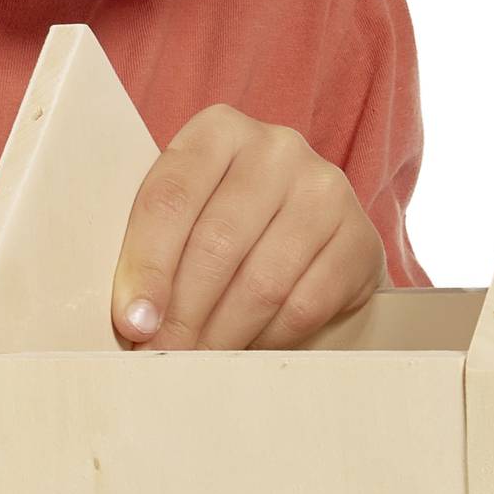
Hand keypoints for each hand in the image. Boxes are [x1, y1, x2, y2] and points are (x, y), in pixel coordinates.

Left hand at [111, 104, 385, 350]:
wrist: (307, 227)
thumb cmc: (223, 221)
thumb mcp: (184, 213)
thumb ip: (152, 247)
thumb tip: (134, 323)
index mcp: (218, 130)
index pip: (171, 199)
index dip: (147, 267)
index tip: (133, 323)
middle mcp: (277, 149)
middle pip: (217, 242)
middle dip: (182, 313)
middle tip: (161, 357)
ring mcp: (326, 190)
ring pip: (262, 280)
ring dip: (222, 333)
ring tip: (195, 363)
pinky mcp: (360, 238)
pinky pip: (305, 304)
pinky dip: (268, 338)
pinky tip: (245, 350)